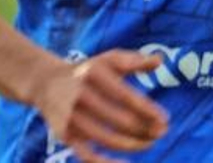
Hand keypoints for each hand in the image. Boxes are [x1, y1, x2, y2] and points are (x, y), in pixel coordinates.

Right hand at [31, 50, 168, 162]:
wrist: (47, 83)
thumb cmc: (89, 71)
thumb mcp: (109, 59)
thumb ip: (134, 60)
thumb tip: (159, 61)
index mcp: (94, 74)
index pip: (125, 96)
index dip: (146, 110)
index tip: (165, 119)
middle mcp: (80, 95)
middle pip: (118, 119)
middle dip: (144, 129)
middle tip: (162, 132)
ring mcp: (70, 117)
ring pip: (105, 138)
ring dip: (132, 145)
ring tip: (150, 143)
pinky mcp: (65, 135)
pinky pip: (86, 154)